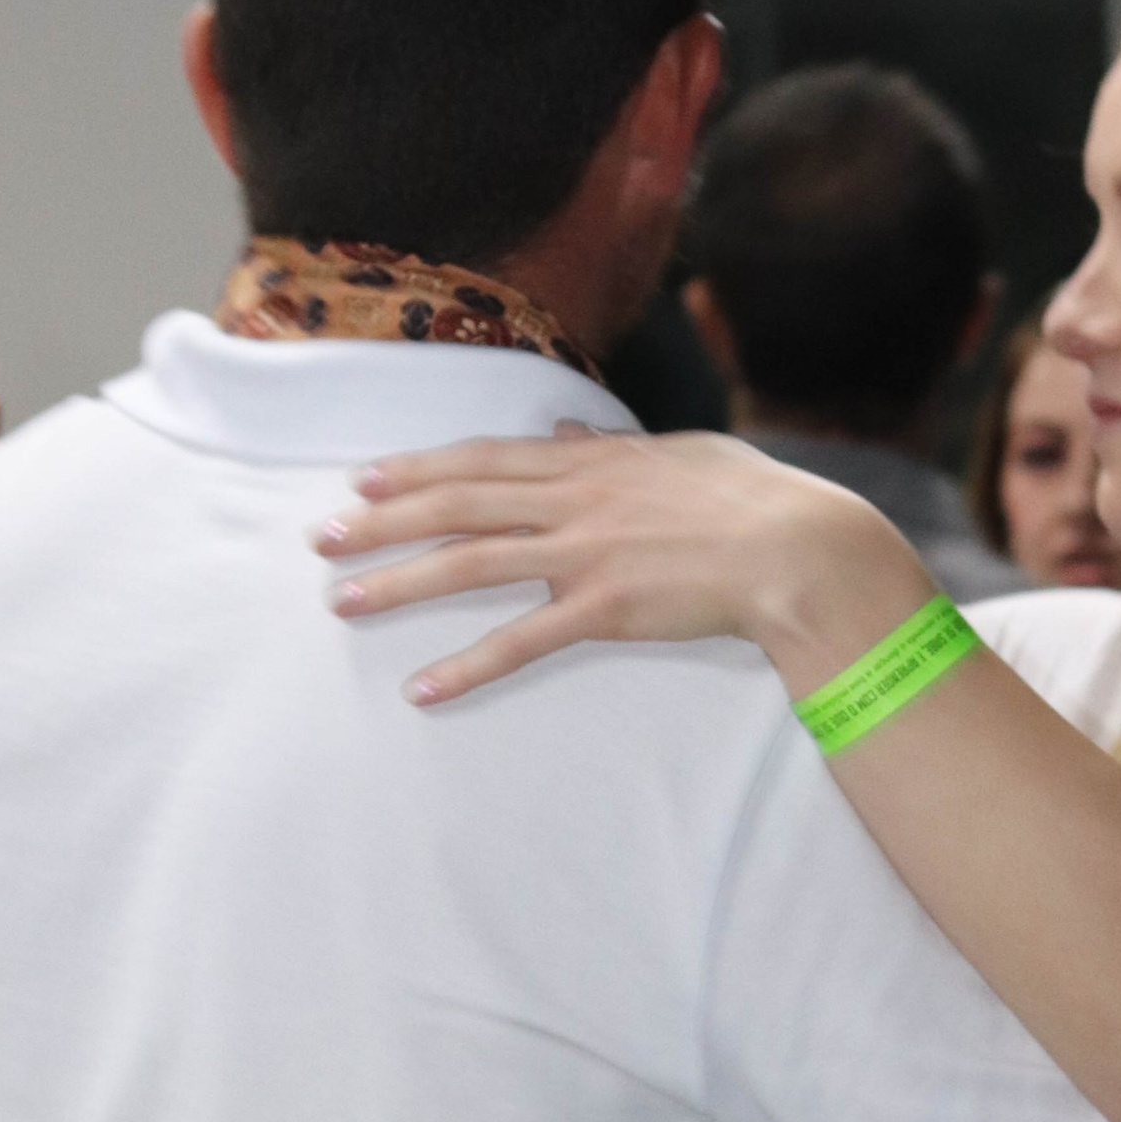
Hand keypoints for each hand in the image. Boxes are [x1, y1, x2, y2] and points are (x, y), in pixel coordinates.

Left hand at [311, 428, 933, 704]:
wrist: (798, 547)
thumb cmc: (751, 498)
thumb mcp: (675, 454)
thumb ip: (609, 448)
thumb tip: (564, 432)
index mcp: (589, 462)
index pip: (483, 458)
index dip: (417, 468)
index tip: (364, 477)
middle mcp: (573, 500)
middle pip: (457, 504)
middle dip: (381, 520)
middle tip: (321, 537)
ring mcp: (584, 554)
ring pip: (470, 564)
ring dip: (399, 583)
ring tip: (342, 601)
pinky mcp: (605, 609)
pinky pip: (521, 642)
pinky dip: (467, 666)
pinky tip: (422, 689)